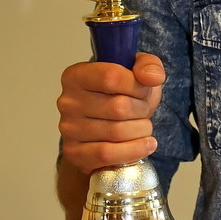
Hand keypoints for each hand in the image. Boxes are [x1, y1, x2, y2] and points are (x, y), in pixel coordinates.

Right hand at [57, 52, 165, 175]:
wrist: (110, 129)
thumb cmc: (123, 96)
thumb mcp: (138, 72)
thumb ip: (148, 65)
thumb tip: (153, 77)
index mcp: (77, 75)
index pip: (112, 77)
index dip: (137, 86)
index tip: (144, 90)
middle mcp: (68, 102)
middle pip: (118, 107)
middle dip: (142, 110)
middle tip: (144, 111)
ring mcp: (68, 129)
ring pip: (117, 132)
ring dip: (141, 130)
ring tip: (143, 127)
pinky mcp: (74, 152)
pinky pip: (107, 154)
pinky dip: (134, 150)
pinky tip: (146, 145)